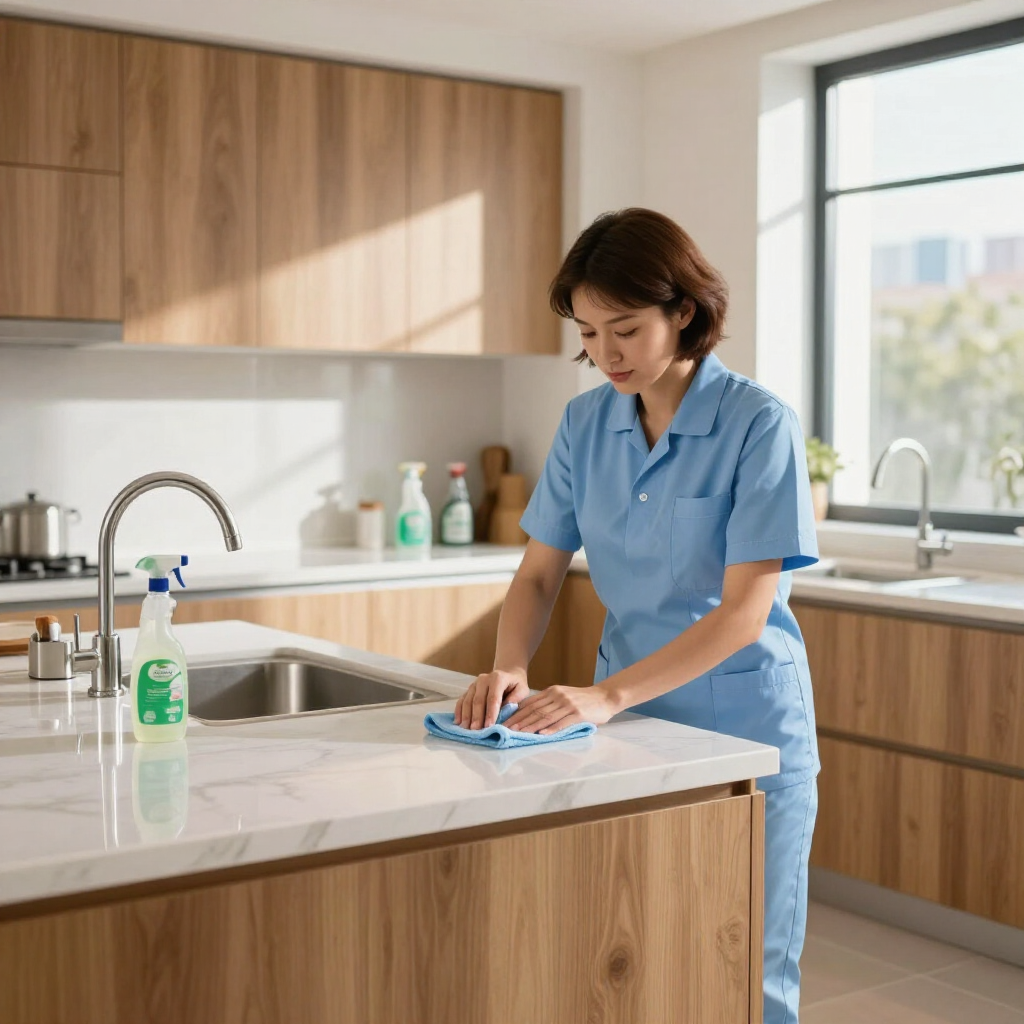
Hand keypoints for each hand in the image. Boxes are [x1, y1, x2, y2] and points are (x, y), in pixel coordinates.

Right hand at [454, 668, 529, 729]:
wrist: (508, 673)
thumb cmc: (516, 684)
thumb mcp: (522, 689)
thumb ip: (516, 698)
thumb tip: (505, 710)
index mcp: (498, 678)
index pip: (493, 698)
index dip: (490, 713)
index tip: (489, 726)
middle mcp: (484, 679)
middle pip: (478, 700)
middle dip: (476, 716)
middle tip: (475, 730)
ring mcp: (474, 684)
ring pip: (468, 700)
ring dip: (466, 715)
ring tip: (466, 729)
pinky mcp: (469, 689)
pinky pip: (462, 700)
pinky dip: (459, 711)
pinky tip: (458, 722)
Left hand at [502, 685, 618, 734]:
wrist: (605, 697)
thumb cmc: (582, 700)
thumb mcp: (562, 696)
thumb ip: (548, 703)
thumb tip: (529, 714)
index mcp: (552, 692)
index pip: (530, 704)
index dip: (516, 714)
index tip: (505, 723)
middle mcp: (558, 696)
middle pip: (535, 710)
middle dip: (519, 721)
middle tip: (506, 730)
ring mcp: (568, 704)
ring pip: (545, 717)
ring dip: (530, 726)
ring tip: (519, 734)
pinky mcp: (578, 714)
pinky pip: (562, 722)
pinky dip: (551, 729)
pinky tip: (542, 734)